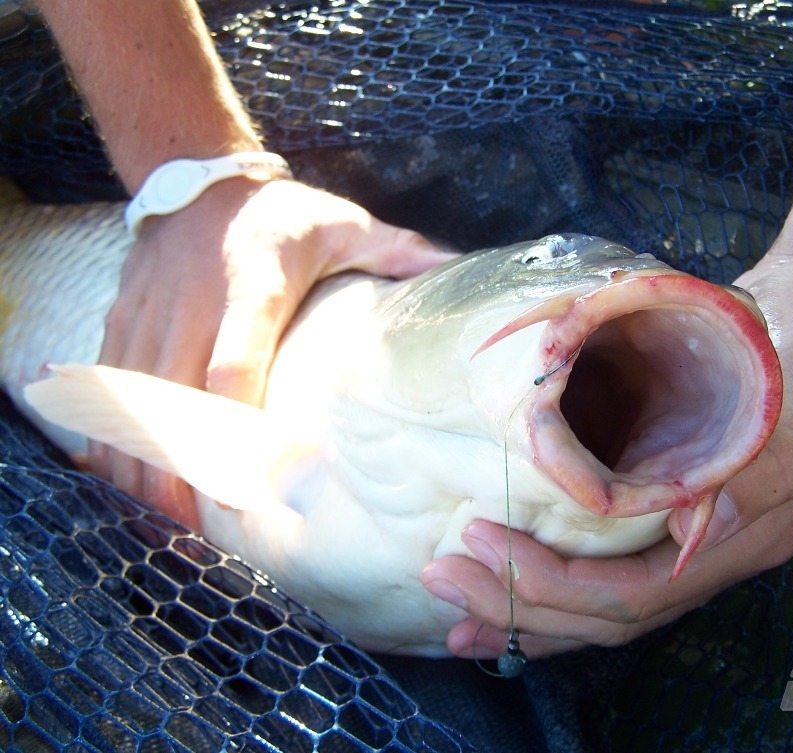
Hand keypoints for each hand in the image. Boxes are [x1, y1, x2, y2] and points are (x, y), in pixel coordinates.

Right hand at [91, 178, 451, 526]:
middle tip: (194, 529)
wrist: (196, 175)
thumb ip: (399, 252)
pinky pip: (107, 384)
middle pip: (173, 393)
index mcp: (257, 281)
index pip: (237, 358)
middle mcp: (194, 300)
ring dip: (139, 461)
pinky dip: (109, 434)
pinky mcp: (124, 318)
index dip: (236, 421)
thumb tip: (461, 271)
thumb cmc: (283, 214)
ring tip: (158, 523)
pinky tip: (122, 480)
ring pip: (131, 396)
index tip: (251, 477)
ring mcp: (151, 311)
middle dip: (179, 463)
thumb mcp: (345, 225)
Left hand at [422, 246, 792, 657]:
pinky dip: (552, 584)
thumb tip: (685, 530)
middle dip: (522, 607)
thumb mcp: (781, 391)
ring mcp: (693, 540)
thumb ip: (746, 464)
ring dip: (527, 612)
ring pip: (603, 605)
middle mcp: (716, 553)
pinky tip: (506, 587)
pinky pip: (607, 571)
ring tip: (456, 614)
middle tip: (443, 581)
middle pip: (609, 614)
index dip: (553, 584)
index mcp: (748, 534)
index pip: (637, 594)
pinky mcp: (668, 516)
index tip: (481, 543)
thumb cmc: (792, 346)